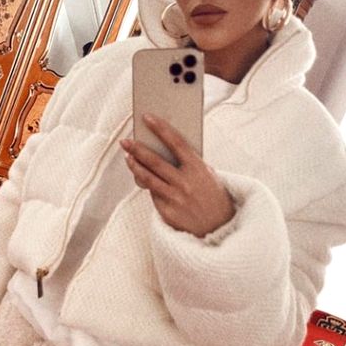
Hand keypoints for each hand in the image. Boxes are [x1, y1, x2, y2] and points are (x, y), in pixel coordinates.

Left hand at [120, 113, 234, 236]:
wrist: (219, 228)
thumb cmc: (211, 195)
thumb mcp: (207, 175)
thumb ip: (188, 162)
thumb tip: (162, 148)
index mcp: (198, 168)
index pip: (176, 142)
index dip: (161, 128)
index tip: (147, 117)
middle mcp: (185, 182)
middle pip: (155, 161)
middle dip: (137, 149)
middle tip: (125, 141)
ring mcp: (175, 198)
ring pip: (147, 178)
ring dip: (134, 165)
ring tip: (128, 157)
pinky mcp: (167, 211)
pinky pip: (152, 193)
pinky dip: (145, 183)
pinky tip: (139, 175)